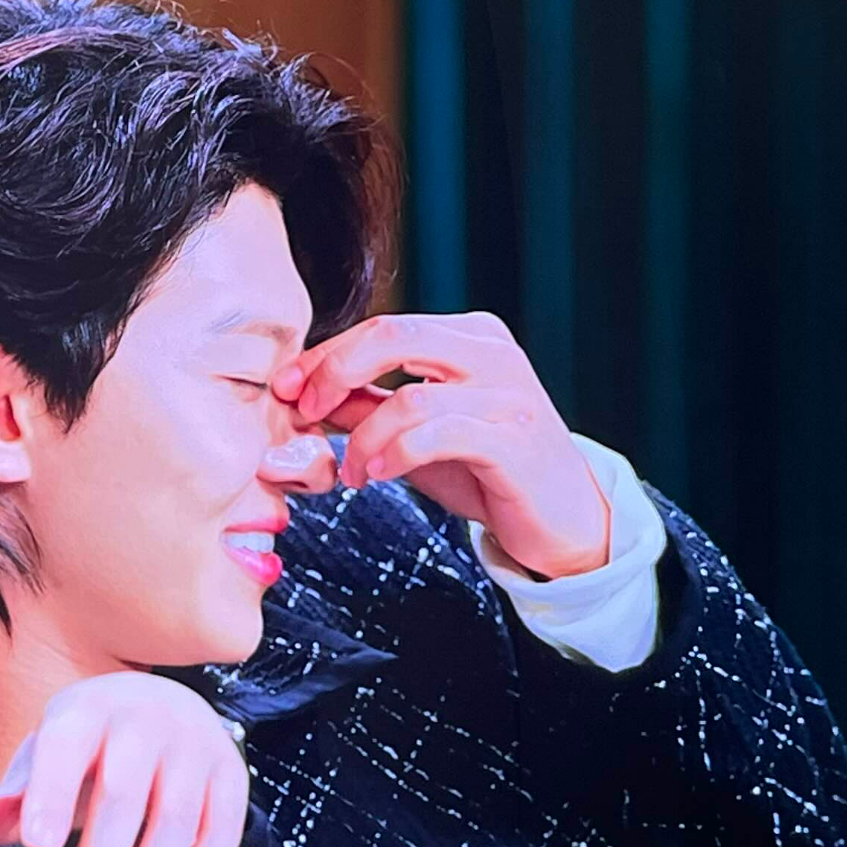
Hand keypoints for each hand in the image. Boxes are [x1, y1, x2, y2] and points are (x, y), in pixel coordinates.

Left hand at [0, 672, 249, 846]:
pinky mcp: (231, 773)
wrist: (160, 707)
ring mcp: (194, 744)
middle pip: (123, 795)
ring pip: (176, 819)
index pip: (65, 748)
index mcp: (86, 710)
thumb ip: (11, 798)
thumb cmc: (92, 745)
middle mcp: (144, 720)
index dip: (52, 796)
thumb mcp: (44, 759)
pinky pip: (222, 829)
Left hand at [271, 311, 609, 578]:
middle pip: (391, 335)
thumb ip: (367, 406)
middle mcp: (492, 354)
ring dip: (361, 438)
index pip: (382, 327)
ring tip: (352, 471)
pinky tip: (377, 474)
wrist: (561, 519)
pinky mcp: (513, 441)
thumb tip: (303, 394)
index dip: (325, 356)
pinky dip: (394, 455)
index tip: (285, 387)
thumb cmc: (486, 470)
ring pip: (409, 397)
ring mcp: (507, 395)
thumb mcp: (416, 432)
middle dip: (332, 373)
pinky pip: (437, 436)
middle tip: (302, 413)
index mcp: (469, 337)